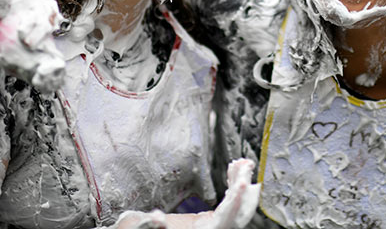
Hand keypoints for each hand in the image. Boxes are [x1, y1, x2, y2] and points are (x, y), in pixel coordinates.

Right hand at [109, 159, 259, 228]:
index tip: (243, 183)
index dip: (236, 202)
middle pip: (239, 214)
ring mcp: (213, 226)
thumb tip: (157, 218)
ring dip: (240, 183)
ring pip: (237, 208)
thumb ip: (148, 223)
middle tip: (246, 165)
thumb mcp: (138, 225)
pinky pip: (230, 203)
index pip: (225, 220)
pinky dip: (233, 185)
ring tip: (241, 163)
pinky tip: (233, 169)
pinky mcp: (212, 220)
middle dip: (244, 188)